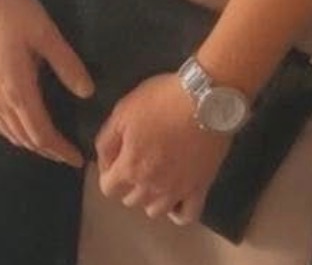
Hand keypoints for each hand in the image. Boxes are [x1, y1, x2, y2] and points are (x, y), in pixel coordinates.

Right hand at [0, 0, 92, 166]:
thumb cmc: (13, 14)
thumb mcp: (46, 34)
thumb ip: (67, 64)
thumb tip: (87, 92)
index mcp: (18, 90)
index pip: (41, 132)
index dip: (59, 149)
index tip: (77, 158)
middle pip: (25, 139)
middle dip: (48, 151)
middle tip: (68, 156)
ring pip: (9, 134)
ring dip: (31, 144)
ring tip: (51, 145)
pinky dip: (14, 134)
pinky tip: (22, 128)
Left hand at [95, 73, 231, 222]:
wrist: (206, 96)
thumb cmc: (163, 99)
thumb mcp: (123, 110)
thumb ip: (107, 141)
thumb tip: (105, 163)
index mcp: (129, 168)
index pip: (108, 188)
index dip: (109, 173)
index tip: (118, 157)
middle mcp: (150, 187)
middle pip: (131, 200)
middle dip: (130, 183)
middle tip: (140, 160)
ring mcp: (177, 191)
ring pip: (155, 210)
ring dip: (151, 197)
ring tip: (158, 176)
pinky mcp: (200, 187)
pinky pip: (187, 215)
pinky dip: (179, 211)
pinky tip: (177, 197)